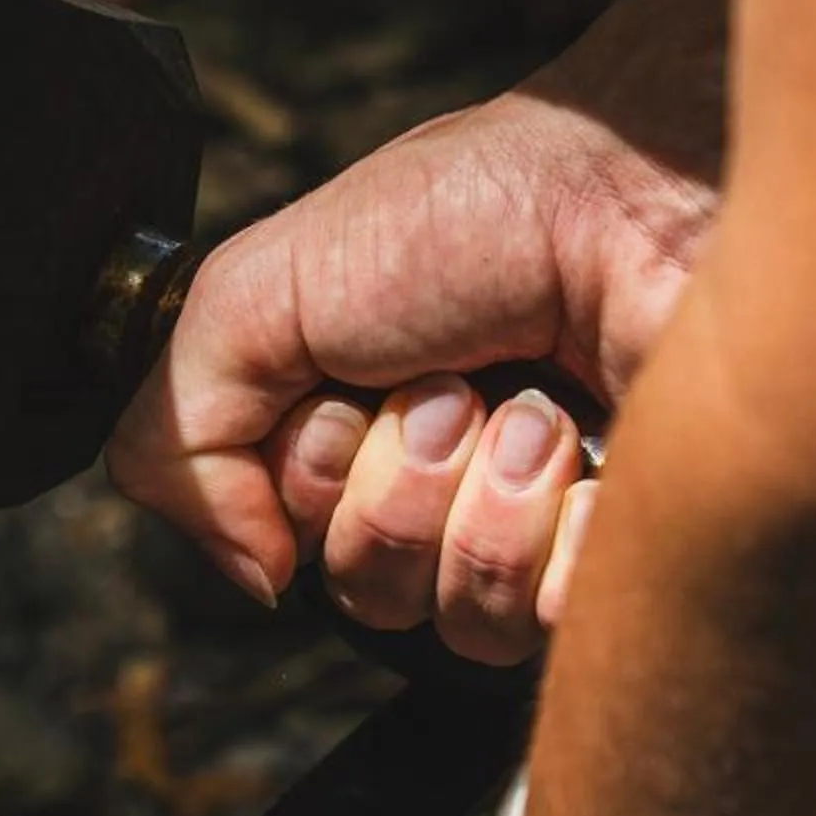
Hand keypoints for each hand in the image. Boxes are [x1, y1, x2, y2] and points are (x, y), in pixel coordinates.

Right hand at [107, 0, 749, 659]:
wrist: (636, 192)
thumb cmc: (468, 215)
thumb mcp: (261, 291)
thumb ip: (179, 434)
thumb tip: (254, 574)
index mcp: (353, 439)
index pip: (291, 546)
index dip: (312, 471)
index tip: (357, 376)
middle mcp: (446, 494)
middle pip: (369, 594)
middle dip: (401, 479)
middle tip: (457, 382)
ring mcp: (544, 531)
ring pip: (464, 622)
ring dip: (488, 498)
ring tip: (534, 404)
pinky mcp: (631, 557)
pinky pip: (564, 624)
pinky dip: (570, 532)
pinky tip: (599, 450)